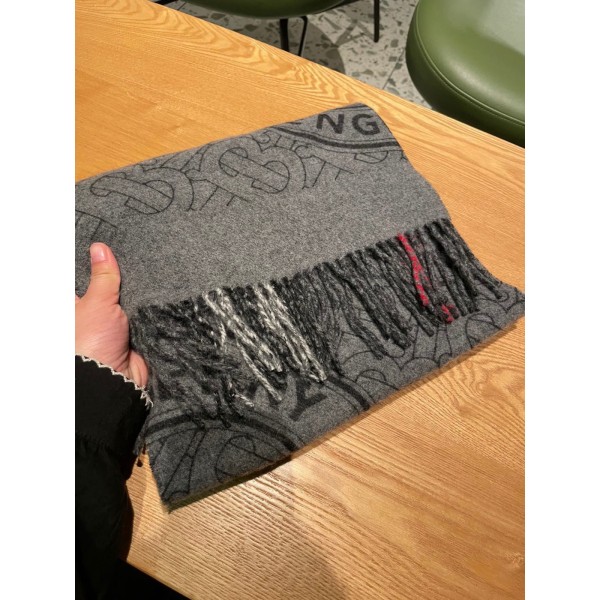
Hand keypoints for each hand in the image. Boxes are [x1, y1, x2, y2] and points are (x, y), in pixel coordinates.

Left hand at [75, 243, 147, 387]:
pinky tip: (163, 292)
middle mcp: (96, 316)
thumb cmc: (91, 341)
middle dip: (123, 279)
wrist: (113, 378)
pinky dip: (152, 310)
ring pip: (130, 302)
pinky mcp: (136, 336)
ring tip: (155, 270)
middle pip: (111, 290)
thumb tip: (99, 248)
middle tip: (139, 255)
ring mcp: (116, 326)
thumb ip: (103, 276)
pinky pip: (146, 317)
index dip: (97, 266)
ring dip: (140, 296)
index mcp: (77, 307)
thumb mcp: (96, 301)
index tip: (111, 247)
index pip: (85, 280)